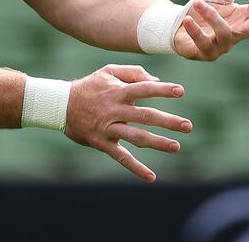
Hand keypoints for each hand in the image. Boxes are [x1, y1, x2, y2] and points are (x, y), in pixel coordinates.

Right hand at [64, 64, 192, 182]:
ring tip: (176, 146)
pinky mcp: (102, 143)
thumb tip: (155, 80)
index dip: (162, 90)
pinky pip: (121, 157)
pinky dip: (136, 168)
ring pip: (136, 136)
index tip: (180, 91)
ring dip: (157, 142)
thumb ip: (133, 72)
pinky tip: (151, 177)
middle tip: (187, 126)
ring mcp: (108, 128)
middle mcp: (114, 110)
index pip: (144, 89)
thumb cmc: (90, 86)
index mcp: (118, 91)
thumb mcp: (108, 71)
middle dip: (167, 121)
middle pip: (145, 115)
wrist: (61, 105)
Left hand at [173, 0, 248, 60]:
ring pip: (224, 33)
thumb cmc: (203, 10)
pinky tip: (187, 20)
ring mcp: (221, 45)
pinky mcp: (205, 53)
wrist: (178, 24)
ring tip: (198, 3)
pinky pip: (203, 43)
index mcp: (242, 18)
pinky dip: (195, 31)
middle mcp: (236, 33)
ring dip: (212, 16)